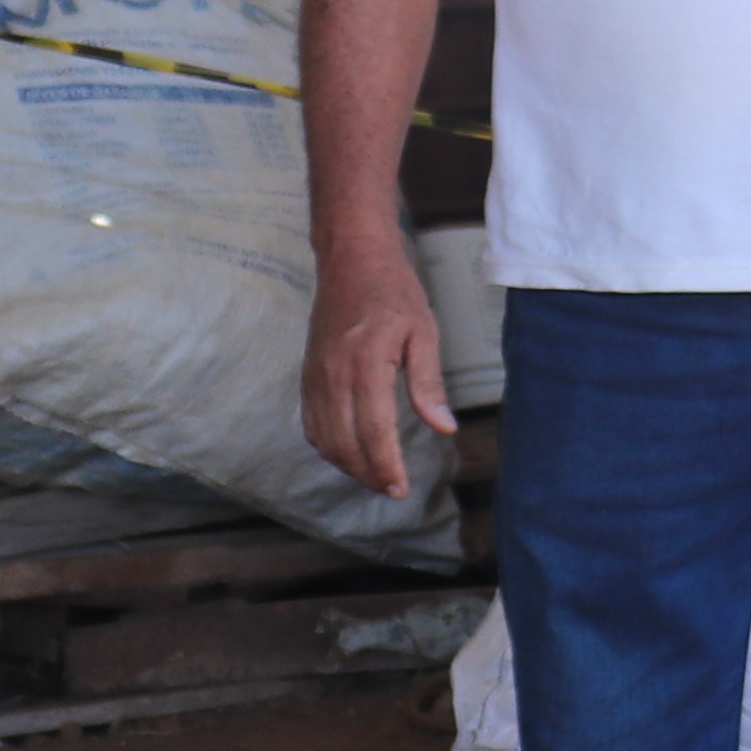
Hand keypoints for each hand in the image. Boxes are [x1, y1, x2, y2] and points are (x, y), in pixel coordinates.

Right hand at [302, 225, 457, 502]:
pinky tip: (349, 453)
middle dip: (368, 474)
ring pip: (324, 438)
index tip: (400, 488)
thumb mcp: (424, 333)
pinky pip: (311, 423)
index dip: (385, 465)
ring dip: (348, 465)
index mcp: (366, 364)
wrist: (351, 260)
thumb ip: (429, 384)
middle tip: (393, 489)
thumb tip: (443, 428)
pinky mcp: (307, 375)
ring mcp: (315, 376)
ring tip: (375, 476)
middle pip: (345, 443)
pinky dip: (328, 446)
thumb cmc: (394, 293)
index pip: (373, 430)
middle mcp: (333, 375)